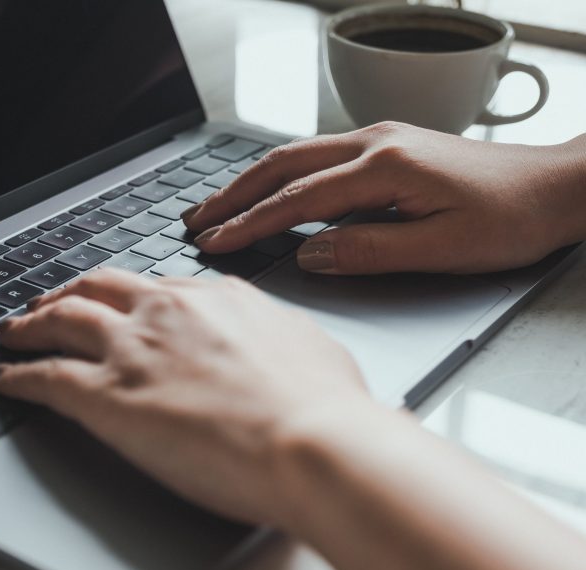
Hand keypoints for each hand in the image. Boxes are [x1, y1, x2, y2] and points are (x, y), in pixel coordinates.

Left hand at [0, 269, 369, 526]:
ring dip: (34, 324)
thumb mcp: (309, 345)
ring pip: (63, 319)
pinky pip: (46, 377)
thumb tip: (274, 336)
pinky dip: (21, 374)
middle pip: (103, 287)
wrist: (311, 439)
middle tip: (57, 302)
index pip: (162, 287)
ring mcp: (136, 348)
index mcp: (220, 300)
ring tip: (19, 332)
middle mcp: (172, 312)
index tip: (126, 304)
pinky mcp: (108, 396)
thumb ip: (278, 333)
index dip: (136, 296)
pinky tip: (12, 379)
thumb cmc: (322, 401)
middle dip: (74, 292)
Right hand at [183, 123, 585, 274]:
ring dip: (252, 180)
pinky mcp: (387, 147)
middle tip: (196, 219)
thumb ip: (369, 251)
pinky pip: (319, 157)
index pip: (297, 201)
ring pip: (296, 156)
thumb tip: (311, 253)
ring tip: (219, 204)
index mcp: (384, 168)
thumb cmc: (506, 219)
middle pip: (283, 166)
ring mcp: (379, 139)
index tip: (215, 243)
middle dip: (234, 194)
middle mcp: (374, 143)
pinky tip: (270, 189)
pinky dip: (283, 176)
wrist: (551, 186)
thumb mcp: (440, 249)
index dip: (250, 224)